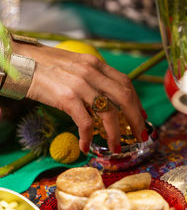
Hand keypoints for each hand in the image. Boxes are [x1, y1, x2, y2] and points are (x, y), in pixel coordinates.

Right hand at [12, 41, 147, 152]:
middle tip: (140, 135)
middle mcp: (92, 72)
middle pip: (125, 97)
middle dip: (136, 119)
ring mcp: (80, 85)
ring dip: (116, 134)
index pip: (126, 83)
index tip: (141, 116)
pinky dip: (88, 137)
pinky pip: (85, 122)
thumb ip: (92, 76)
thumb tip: (105, 96)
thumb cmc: (47, 65)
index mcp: (96, 64)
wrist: (22, 62)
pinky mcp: (67, 98)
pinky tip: (85, 146)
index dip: (137, 102)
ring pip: (108, 113)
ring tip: (116, 147)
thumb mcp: (76, 65)